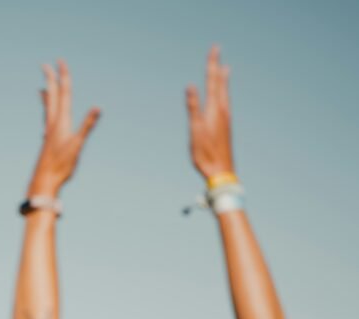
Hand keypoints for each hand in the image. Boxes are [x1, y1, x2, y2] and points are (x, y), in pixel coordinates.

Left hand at [29, 59, 99, 194]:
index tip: (60, 61)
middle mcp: (52, 124)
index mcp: (61, 121)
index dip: (63, 76)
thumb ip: (87, 125)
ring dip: (46, 96)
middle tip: (46, 65)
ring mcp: (48, 132)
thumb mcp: (77, 145)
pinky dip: (46, 114)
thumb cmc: (61, 166)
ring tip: (42, 88)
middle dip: (50, 80)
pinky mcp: (47, 142)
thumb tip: (98, 108)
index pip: (63, 93)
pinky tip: (46, 120)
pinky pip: (46, 121)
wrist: (43, 182)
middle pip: (51, 97)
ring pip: (47, 109)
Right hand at [186, 46, 235, 179]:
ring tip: (225, 70)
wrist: (221, 171)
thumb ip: (193, 107)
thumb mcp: (195, 130)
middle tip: (218, 53)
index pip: (212, 80)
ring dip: (223, 80)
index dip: (212, 64)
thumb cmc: (206, 153)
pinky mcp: (226, 127)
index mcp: (214, 108)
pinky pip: (225, 103)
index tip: (214, 48)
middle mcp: (223, 110)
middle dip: (217, 68)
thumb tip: (190, 86)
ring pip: (224, 93)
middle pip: (220, 84)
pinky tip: (224, 97)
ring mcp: (226, 118)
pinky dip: (224, 93)